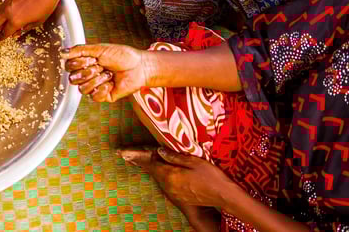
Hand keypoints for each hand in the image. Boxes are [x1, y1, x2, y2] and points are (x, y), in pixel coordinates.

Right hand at [0, 0, 67, 39]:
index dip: (0, 37)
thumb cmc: (46, 5)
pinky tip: (4, 12)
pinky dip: (0, 11)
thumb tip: (18, 32)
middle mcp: (8, 12)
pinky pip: (1, 4)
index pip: (4, 32)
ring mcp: (8, 2)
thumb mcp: (38, 21)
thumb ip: (26, 28)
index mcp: (15, 21)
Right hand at [63, 43, 149, 101]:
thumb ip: (79, 50)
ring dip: (97, 80)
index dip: (78, 63)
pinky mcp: (102, 96)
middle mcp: (87, 75)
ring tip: (108, 74)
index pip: (69, 67)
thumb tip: (62, 53)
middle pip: (73, 79)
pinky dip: (103, 88)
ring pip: (82, 89)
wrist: (138, 67)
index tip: (91, 58)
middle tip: (101, 66)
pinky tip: (111, 83)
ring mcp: (94, 87)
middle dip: (89, 71)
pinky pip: (94, 96)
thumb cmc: (122, 55)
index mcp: (84, 63)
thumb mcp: (99, 49)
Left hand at [120, 148, 235, 209]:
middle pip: (152, 171)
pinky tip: (157, 172)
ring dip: (148, 168)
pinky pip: (164, 183)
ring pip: (157, 178)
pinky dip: (158, 175)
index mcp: (171, 175)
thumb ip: (174, 157)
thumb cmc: (211, 177)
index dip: (139, 156)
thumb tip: (158, 151)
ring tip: (136, 162)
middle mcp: (168, 186)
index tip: (126, 152)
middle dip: (140, 162)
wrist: (223, 196)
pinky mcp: (179, 197)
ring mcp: (173, 193)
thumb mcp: (194, 161)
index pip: (151, 164)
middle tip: (125, 155)